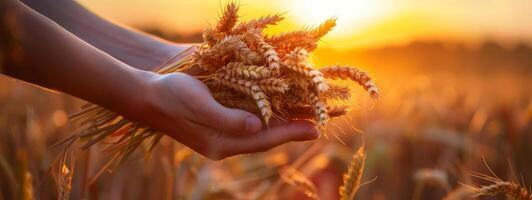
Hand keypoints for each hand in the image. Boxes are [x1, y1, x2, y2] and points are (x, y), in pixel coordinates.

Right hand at [131, 72, 319, 159]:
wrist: (146, 97)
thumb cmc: (171, 97)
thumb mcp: (199, 104)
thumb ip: (228, 119)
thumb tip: (258, 128)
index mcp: (220, 143)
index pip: (264, 140)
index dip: (291, 133)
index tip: (315, 129)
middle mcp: (224, 144)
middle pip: (266, 140)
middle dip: (292, 132)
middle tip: (318, 125)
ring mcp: (221, 138)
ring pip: (259, 135)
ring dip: (282, 127)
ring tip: (304, 120)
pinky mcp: (218, 128)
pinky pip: (249, 128)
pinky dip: (267, 122)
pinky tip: (277, 115)